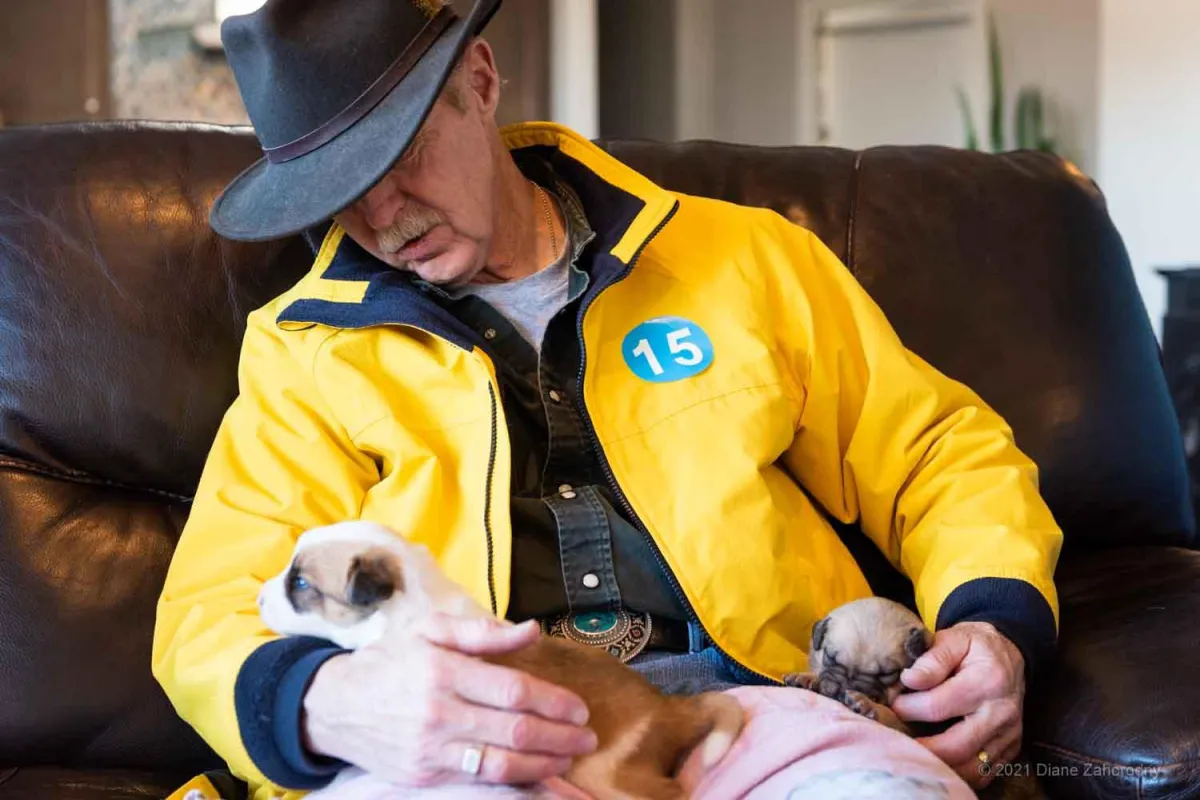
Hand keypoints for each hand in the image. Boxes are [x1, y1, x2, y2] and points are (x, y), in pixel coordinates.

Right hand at [303, 614, 597, 788]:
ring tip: (568, 757)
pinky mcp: (423, 775)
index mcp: (443, 670)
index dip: (554, 702)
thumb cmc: (390, 661)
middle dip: (560, 736)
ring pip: (501, 764)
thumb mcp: (430, 632)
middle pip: (514, 730)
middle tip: (587, 736)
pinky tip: (536, 775)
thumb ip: (483, 632)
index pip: (513, 690)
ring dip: (544, 764)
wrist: (334, 705)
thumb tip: (531, 630)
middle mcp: (438, 712)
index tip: (580, 708)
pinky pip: (478, 783)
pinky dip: (514, 782)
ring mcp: (430, 749)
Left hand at [890, 621, 1024, 789]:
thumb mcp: (954, 639)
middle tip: (895, 739)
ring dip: (938, 766)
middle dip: (919, 747)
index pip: (937, 706)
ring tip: (913, 753)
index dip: (907, 708)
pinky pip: (982, 775)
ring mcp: (1008, 736)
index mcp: (987, 681)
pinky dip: (956, 772)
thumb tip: (908, 679)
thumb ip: (932, 659)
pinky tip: (936, 760)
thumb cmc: (974, 646)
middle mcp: (1002, 713)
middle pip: (954, 746)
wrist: (1009, 655)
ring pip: (969, 769)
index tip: (892, 704)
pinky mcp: (1010, 750)